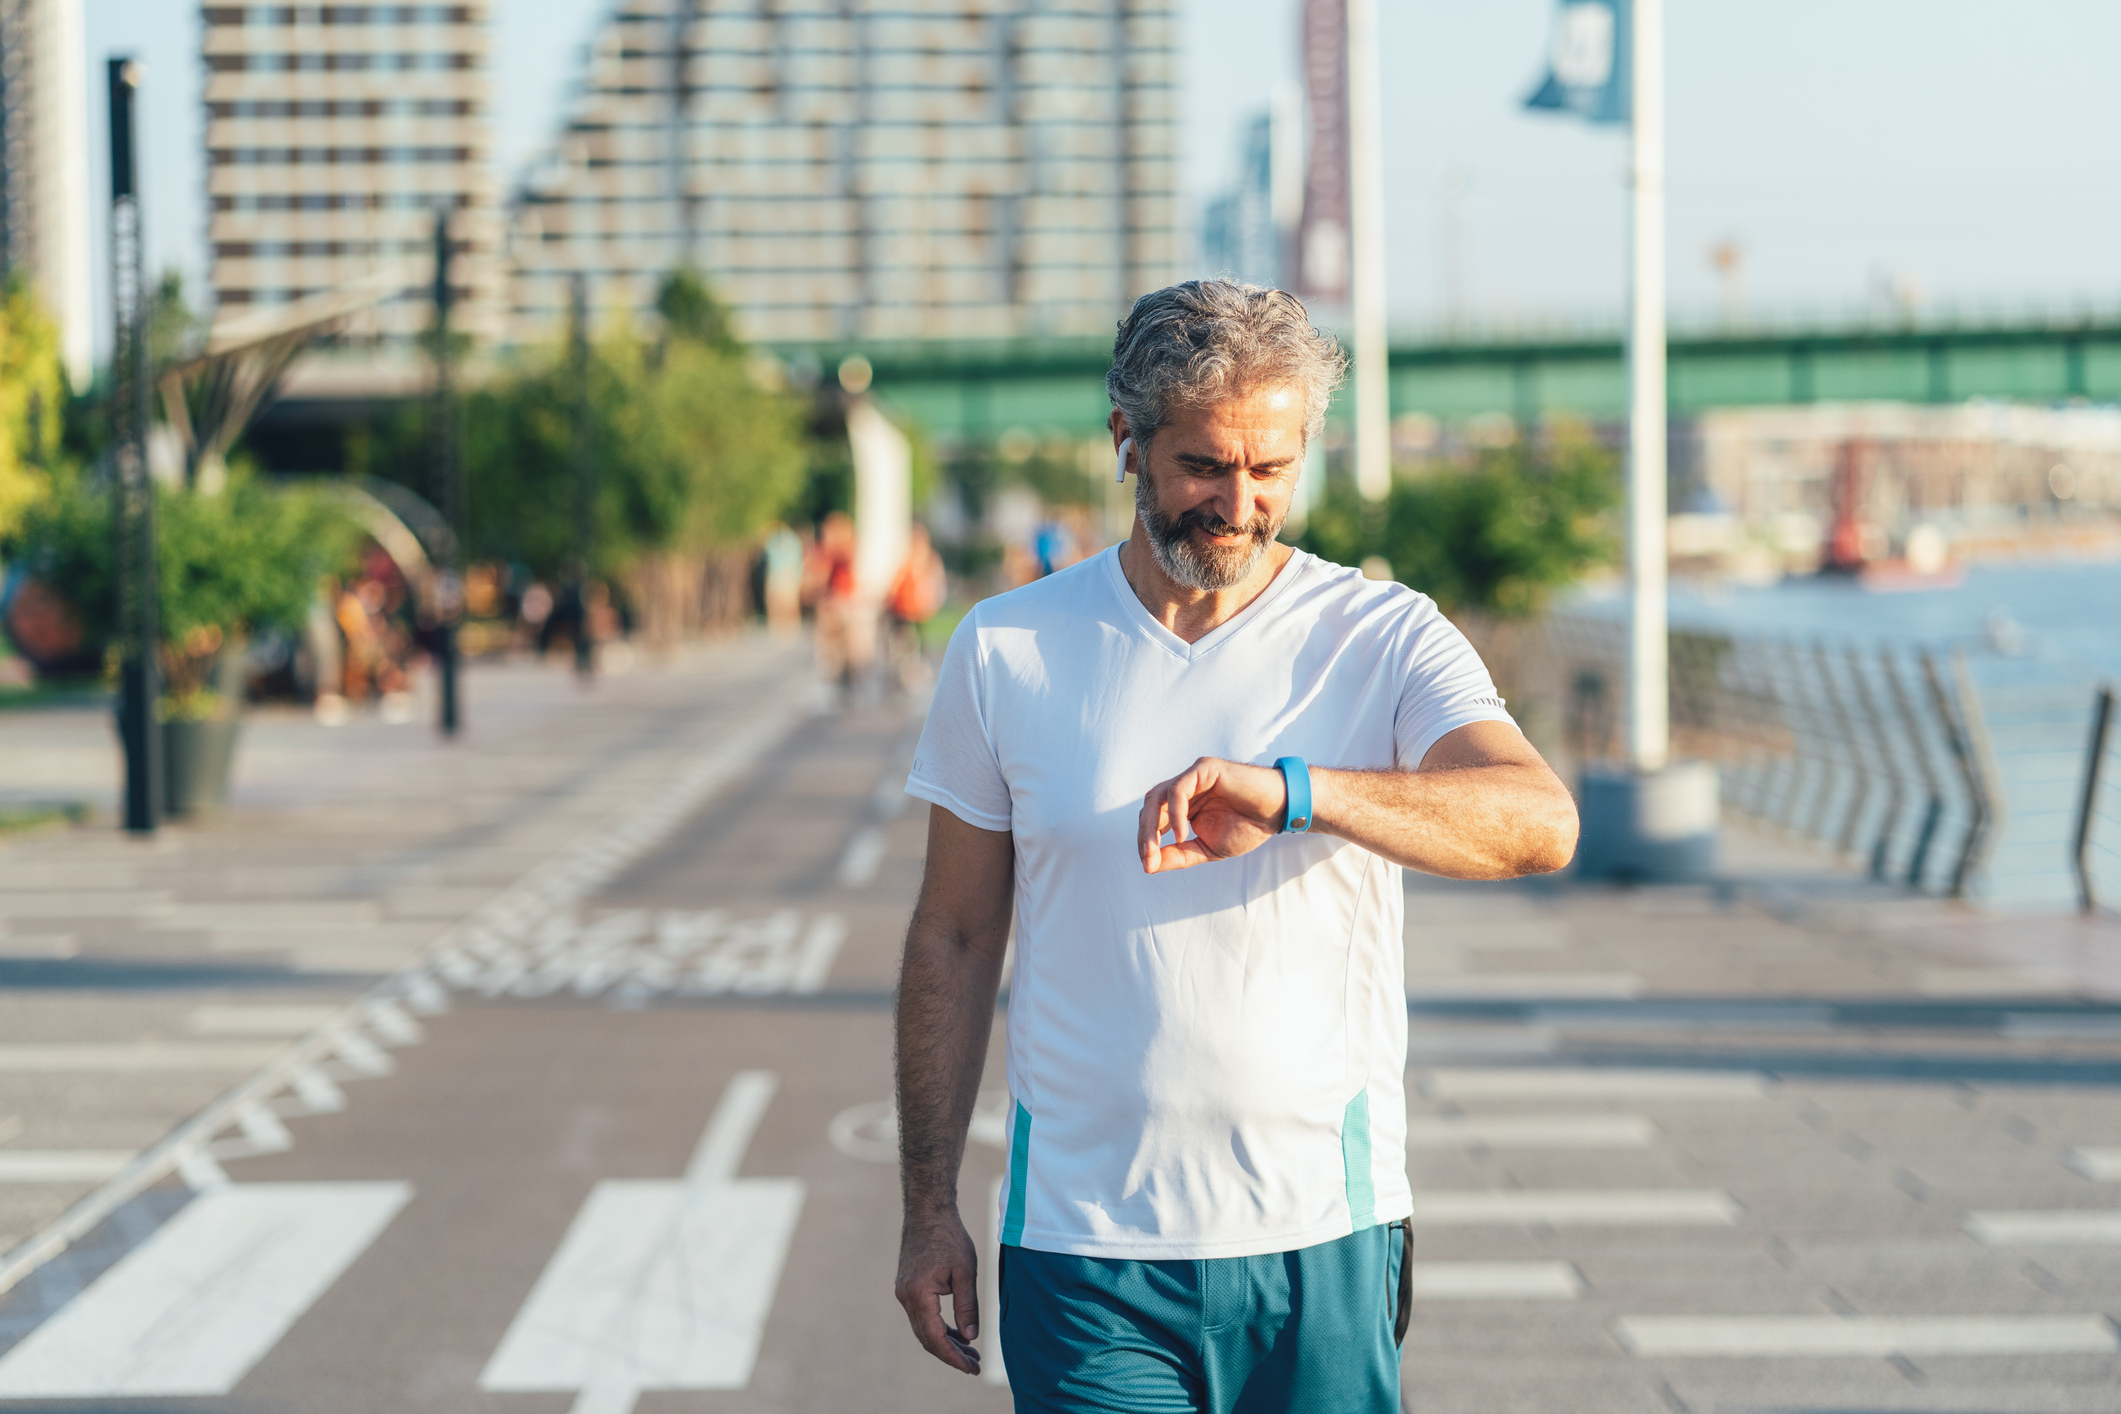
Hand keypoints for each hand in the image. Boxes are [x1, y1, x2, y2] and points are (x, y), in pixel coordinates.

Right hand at [894, 1209, 981, 1374]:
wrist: (928, 1211)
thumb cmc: (949, 1237)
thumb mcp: (965, 1272)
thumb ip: (967, 1306)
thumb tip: (971, 1337)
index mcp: (918, 1295)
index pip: (935, 1338)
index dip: (953, 1357)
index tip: (972, 1369)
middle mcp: (905, 1297)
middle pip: (927, 1338)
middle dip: (951, 1354)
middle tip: (975, 1365)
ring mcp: (904, 1292)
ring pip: (924, 1328)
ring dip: (946, 1342)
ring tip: (970, 1352)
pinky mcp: (908, 1287)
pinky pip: (922, 1315)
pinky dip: (939, 1327)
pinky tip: (957, 1333)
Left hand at [1136, 756, 1287, 872]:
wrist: (1278, 812)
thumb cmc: (1248, 826)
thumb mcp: (1208, 848)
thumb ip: (1180, 855)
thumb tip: (1149, 865)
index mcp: (1184, 805)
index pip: (1153, 820)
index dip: (1146, 842)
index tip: (1148, 866)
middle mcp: (1184, 788)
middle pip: (1151, 807)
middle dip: (1145, 834)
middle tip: (1147, 859)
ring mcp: (1193, 776)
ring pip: (1158, 796)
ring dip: (1152, 824)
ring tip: (1155, 849)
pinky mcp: (1204, 769)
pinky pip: (1179, 789)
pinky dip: (1176, 813)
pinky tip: (1183, 834)